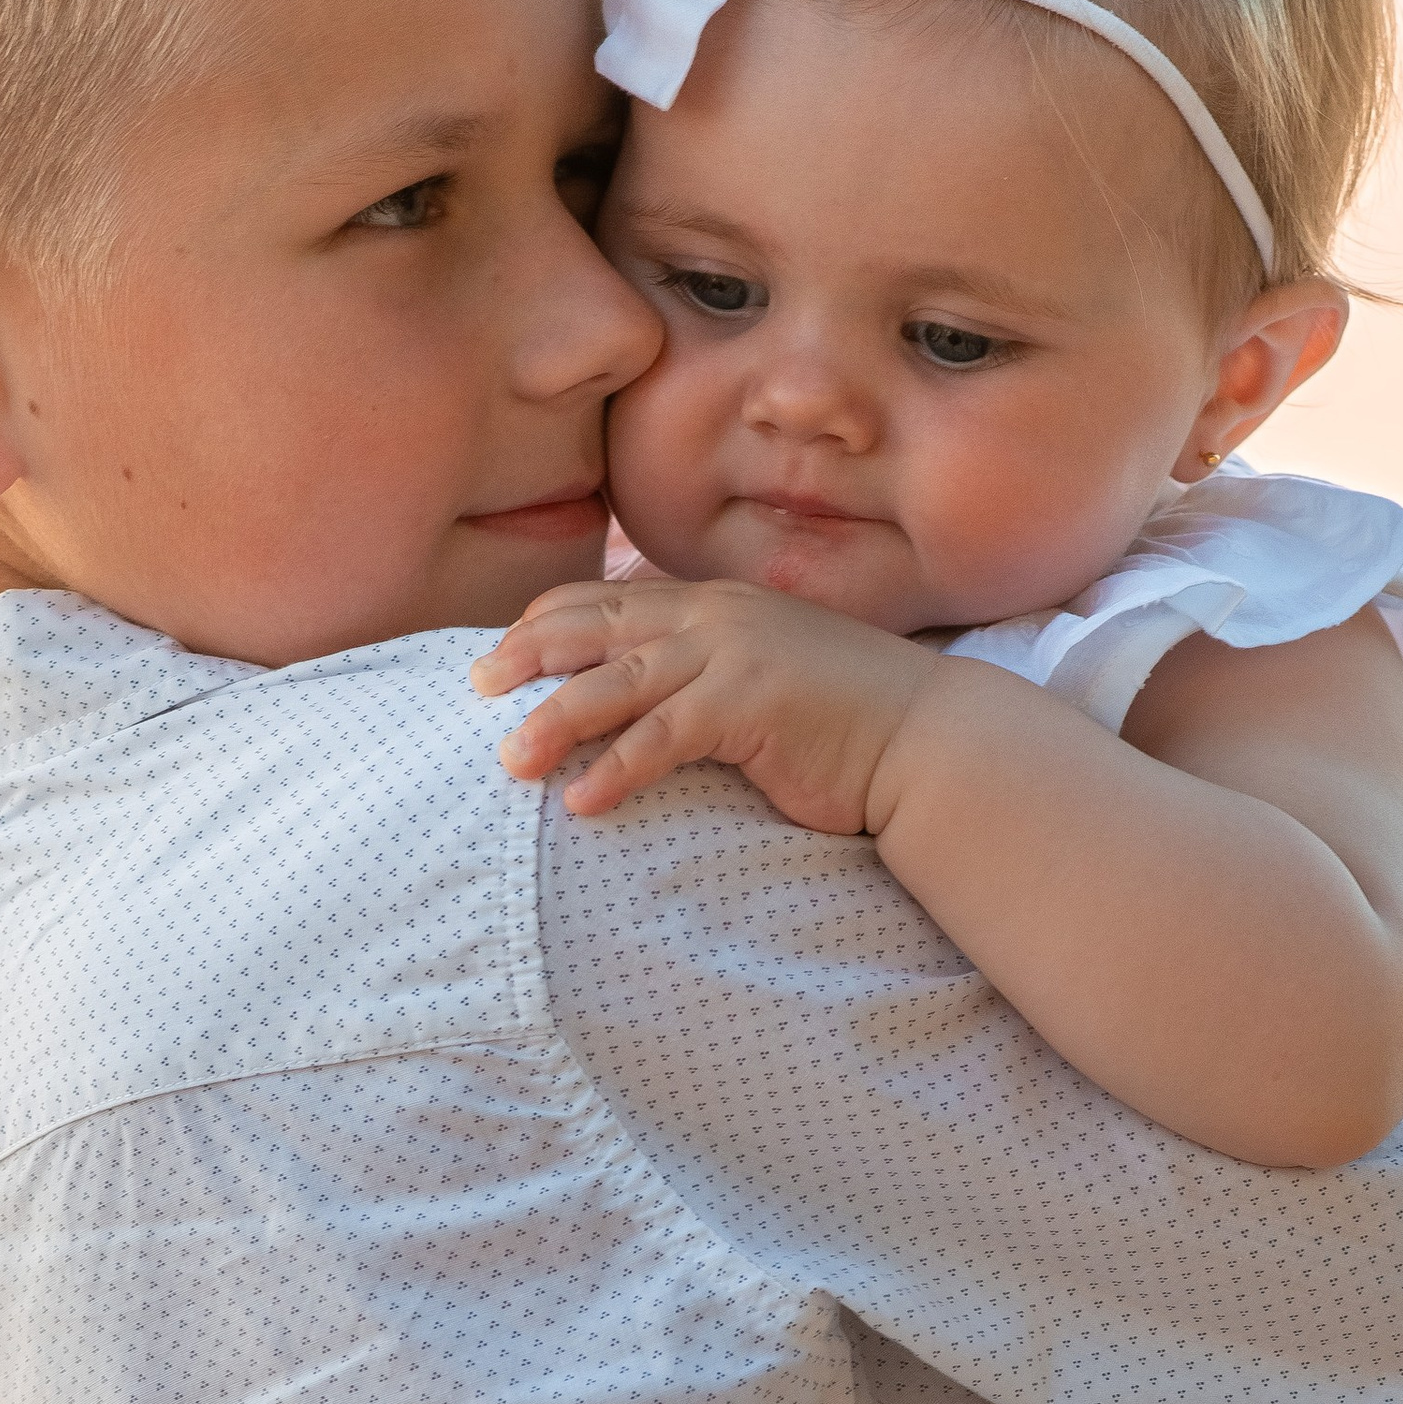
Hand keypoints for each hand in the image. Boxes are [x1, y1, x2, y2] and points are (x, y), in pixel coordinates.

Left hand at [471, 575, 939, 834]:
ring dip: (555, 721)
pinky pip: (663, 738)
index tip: (500, 653)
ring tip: (511, 762)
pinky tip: (582, 804)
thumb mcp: (762, 678)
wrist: (926, 739)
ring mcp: (732, 656)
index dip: (546, 621)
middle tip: (476, 688)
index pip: (608, 599)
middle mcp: (715, 618)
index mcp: (713, 605)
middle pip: (595, 626)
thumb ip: (703, 676)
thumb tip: (642, 708)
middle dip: (528, 654)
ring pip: (616, 683)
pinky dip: (616, 770)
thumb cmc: (843, 722)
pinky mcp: (749, 706)